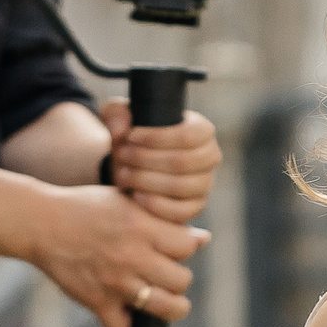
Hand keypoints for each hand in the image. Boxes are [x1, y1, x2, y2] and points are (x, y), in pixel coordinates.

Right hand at [25, 183, 210, 326]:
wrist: (40, 223)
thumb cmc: (86, 208)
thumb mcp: (128, 203)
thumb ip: (165, 221)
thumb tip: (203, 239)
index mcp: (142, 227)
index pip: (188, 247)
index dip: (185, 247)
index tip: (173, 248)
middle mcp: (133, 256)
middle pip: (182, 280)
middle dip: (177, 278)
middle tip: (163, 273)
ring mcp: (116, 282)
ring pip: (165, 307)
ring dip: (167, 306)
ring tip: (159, 298)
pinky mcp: (96, 302)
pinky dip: (126, 326)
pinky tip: (125, 312)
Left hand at [102, 102, 221, 224]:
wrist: (135, 165)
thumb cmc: (134, 137)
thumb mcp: (121, 118)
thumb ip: (116, 114)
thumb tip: (121, 131)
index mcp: (202, 130)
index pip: (188, 135)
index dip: (156, 137)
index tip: (130, 136)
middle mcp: (210, 157)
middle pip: (183, 162)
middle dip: (146, 159)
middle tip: (122, 155)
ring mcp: (205, 184)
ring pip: (181, 186)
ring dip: (147, 181)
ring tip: (123, 175)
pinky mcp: (195, 207)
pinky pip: (181, 211)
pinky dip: (155, 204)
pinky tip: (135, 195)